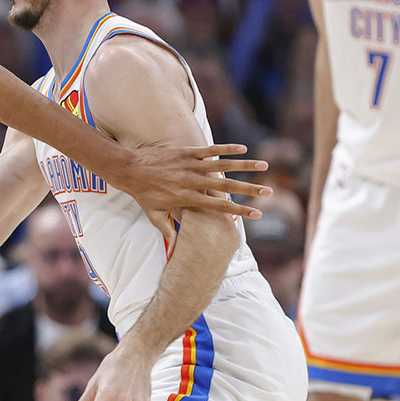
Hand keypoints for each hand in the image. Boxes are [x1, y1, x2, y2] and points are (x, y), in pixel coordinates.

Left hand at [123, 144, 270, 219]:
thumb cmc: (142, 194)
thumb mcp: (155, 216)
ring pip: (223, 166)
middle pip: (227, 187)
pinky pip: (210, 150)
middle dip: (250, 190)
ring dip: (245, 165)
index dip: (240, 211)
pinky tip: (244, 148)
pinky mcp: (186, 152)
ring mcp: (190, 166)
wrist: (129, 169)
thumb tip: (175, 251)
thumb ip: (169, 231)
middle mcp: (192, 182)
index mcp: (188, 199)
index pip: (219, 207)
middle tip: (269, 192)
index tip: (258, 214)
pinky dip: (227, 148)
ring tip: (264, 165)